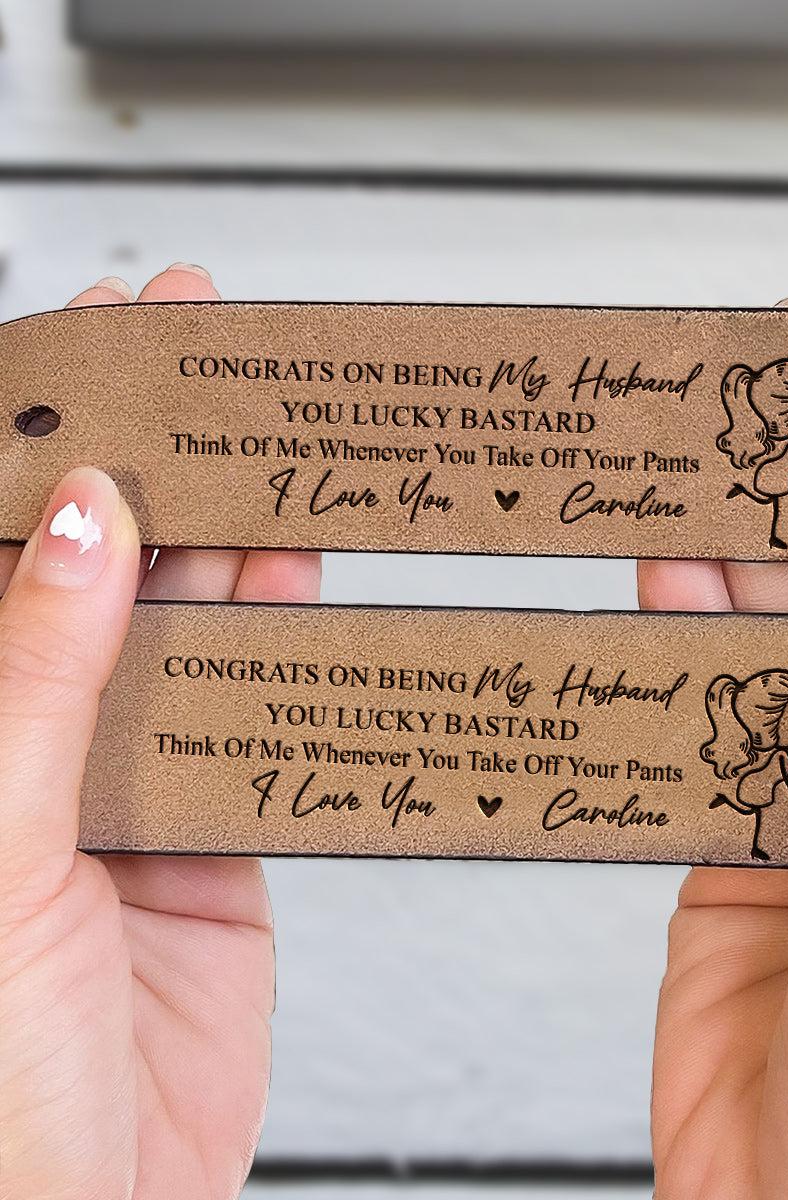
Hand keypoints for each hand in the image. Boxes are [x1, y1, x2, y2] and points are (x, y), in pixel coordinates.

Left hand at [0, 267, 321, 1198]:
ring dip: (228, 537)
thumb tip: (83, 528)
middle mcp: (29, 741)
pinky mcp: (217, 831)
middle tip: (206, 365)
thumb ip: (39, 679)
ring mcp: (126, 782)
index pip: (4, 545)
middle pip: (95, 564)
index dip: (38, 432)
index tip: (96, 342)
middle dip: (148, 458)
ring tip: (271, 449)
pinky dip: (286, 641)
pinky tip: (299, 577)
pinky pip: (260, 709)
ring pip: (184, 624)